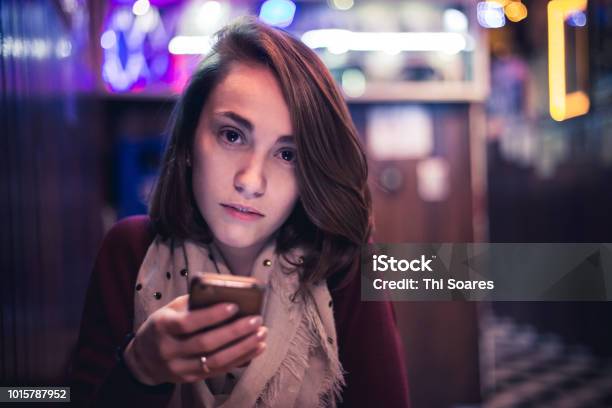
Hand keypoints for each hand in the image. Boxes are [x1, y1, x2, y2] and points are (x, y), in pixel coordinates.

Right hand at [123, 294, 266, 384]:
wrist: (143, 359)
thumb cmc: (164, 325)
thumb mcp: (171, 309)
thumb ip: (194, 303)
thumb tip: (227, 295)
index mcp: (162, 326)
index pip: (188, 323)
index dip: (212, 315)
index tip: (235, 306)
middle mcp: (169, 350)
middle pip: (205, 343)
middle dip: (235, 332)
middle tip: (256, 320)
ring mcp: (179, 368)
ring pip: (215, 361)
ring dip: (242, 348)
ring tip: (261, 335)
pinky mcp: (189, 379)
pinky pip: (218, 371)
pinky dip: (240, 359)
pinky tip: (256, 348)